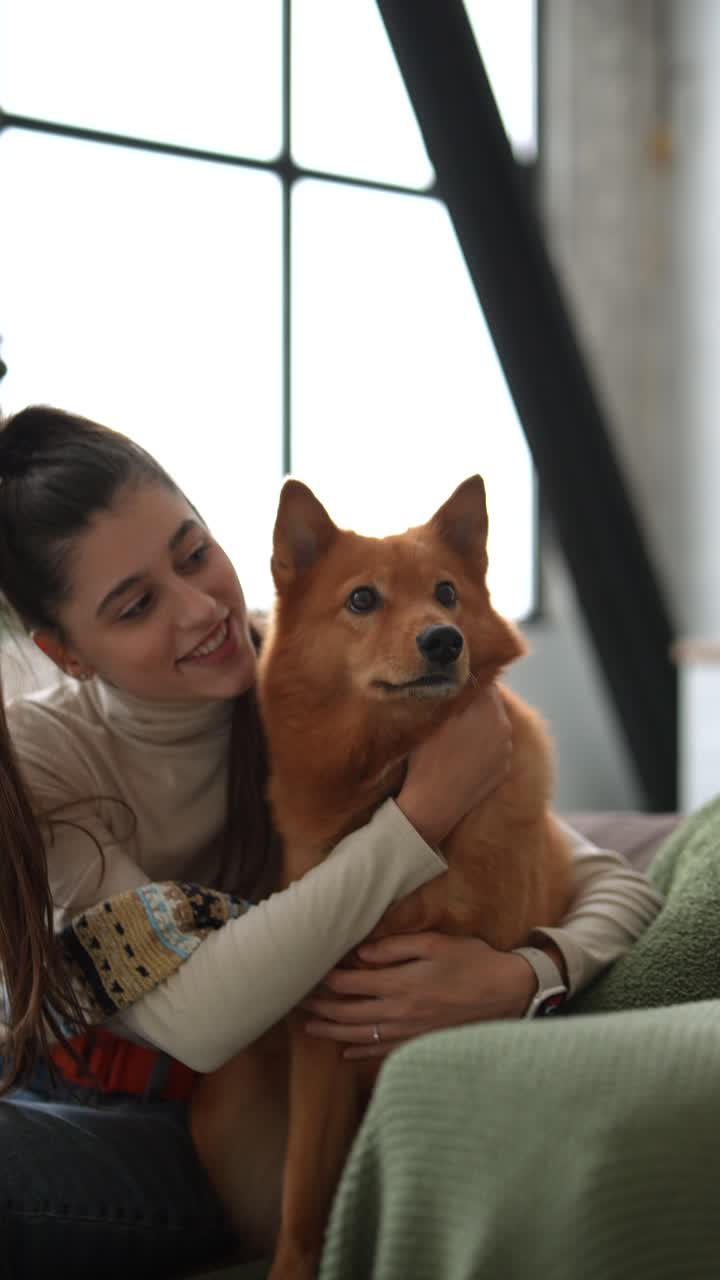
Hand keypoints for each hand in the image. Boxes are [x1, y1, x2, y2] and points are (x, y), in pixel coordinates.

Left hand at [302, 931, 535, 1059]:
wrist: (508, 993)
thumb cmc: (472, 961)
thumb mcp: (434, 943)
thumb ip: (395, 948)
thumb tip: (361, 954)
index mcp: (400, 984)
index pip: (350, 984)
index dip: (326, 979)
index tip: (309, 972)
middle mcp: (399, 1012)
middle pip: (348, 1013)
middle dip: (320, 1007)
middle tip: (296, 1001)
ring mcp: (409, 1032)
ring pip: (360, 1035)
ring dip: (332, 1031)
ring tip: (310, 1028)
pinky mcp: (420, 1042)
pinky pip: (383, 1050)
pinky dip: (361, 1051)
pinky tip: (346, 1052)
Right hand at [396, 685, 511, 845]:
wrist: (433, 804)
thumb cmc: (427, 758)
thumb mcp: (433, 716)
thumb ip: (451, 691)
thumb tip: (458, 674)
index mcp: (489, 708)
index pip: (482, 680)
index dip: (463, 681)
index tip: (448, 687)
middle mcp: (505, 726)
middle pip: (489, 702)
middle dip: (472, 704)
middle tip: (447, 711)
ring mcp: (506, 749)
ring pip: (492, 724)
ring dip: (477, 725)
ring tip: (452, 737)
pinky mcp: (503, 769)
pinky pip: (493, 746)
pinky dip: (481, 746)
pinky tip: (460, 755)